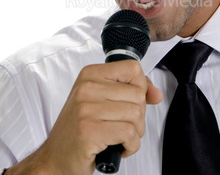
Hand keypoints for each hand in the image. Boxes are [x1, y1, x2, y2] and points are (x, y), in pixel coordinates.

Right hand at [14, 60, 161, 174]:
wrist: (56, 157)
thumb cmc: (80, 128)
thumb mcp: (103, 101)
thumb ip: (132, 92)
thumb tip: (156, 94)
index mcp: (90, 74)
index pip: (132, 68)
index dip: (141, 87)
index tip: (131, 101)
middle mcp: (86, 87)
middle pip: (138, 94)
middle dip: (138, 115)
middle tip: (123, 125)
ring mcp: (86, 108)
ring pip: (136, 114)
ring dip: (135, 132)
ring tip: (120, 137)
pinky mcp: (89, 131)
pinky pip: (129, 133)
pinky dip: (131, 145)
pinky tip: (119, 147)